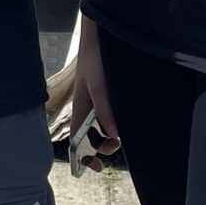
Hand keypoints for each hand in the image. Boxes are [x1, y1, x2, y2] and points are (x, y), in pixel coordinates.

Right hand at [69, 35, 121, 159]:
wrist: (103, 37)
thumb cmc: (95, 59)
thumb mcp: (98, 86)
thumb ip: (104, 110)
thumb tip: (113, 133)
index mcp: (80, 108)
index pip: (77, 139)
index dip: (82, 155)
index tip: (94, 167)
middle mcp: (90, 108)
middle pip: (92, 136)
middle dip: (103, 146)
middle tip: (115, 147)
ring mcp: (101, 102)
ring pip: (106, 126)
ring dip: (113, 133)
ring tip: (123, 131)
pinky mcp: (113, 95)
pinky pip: (115, 115)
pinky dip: (120, 122)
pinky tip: (128, 119)